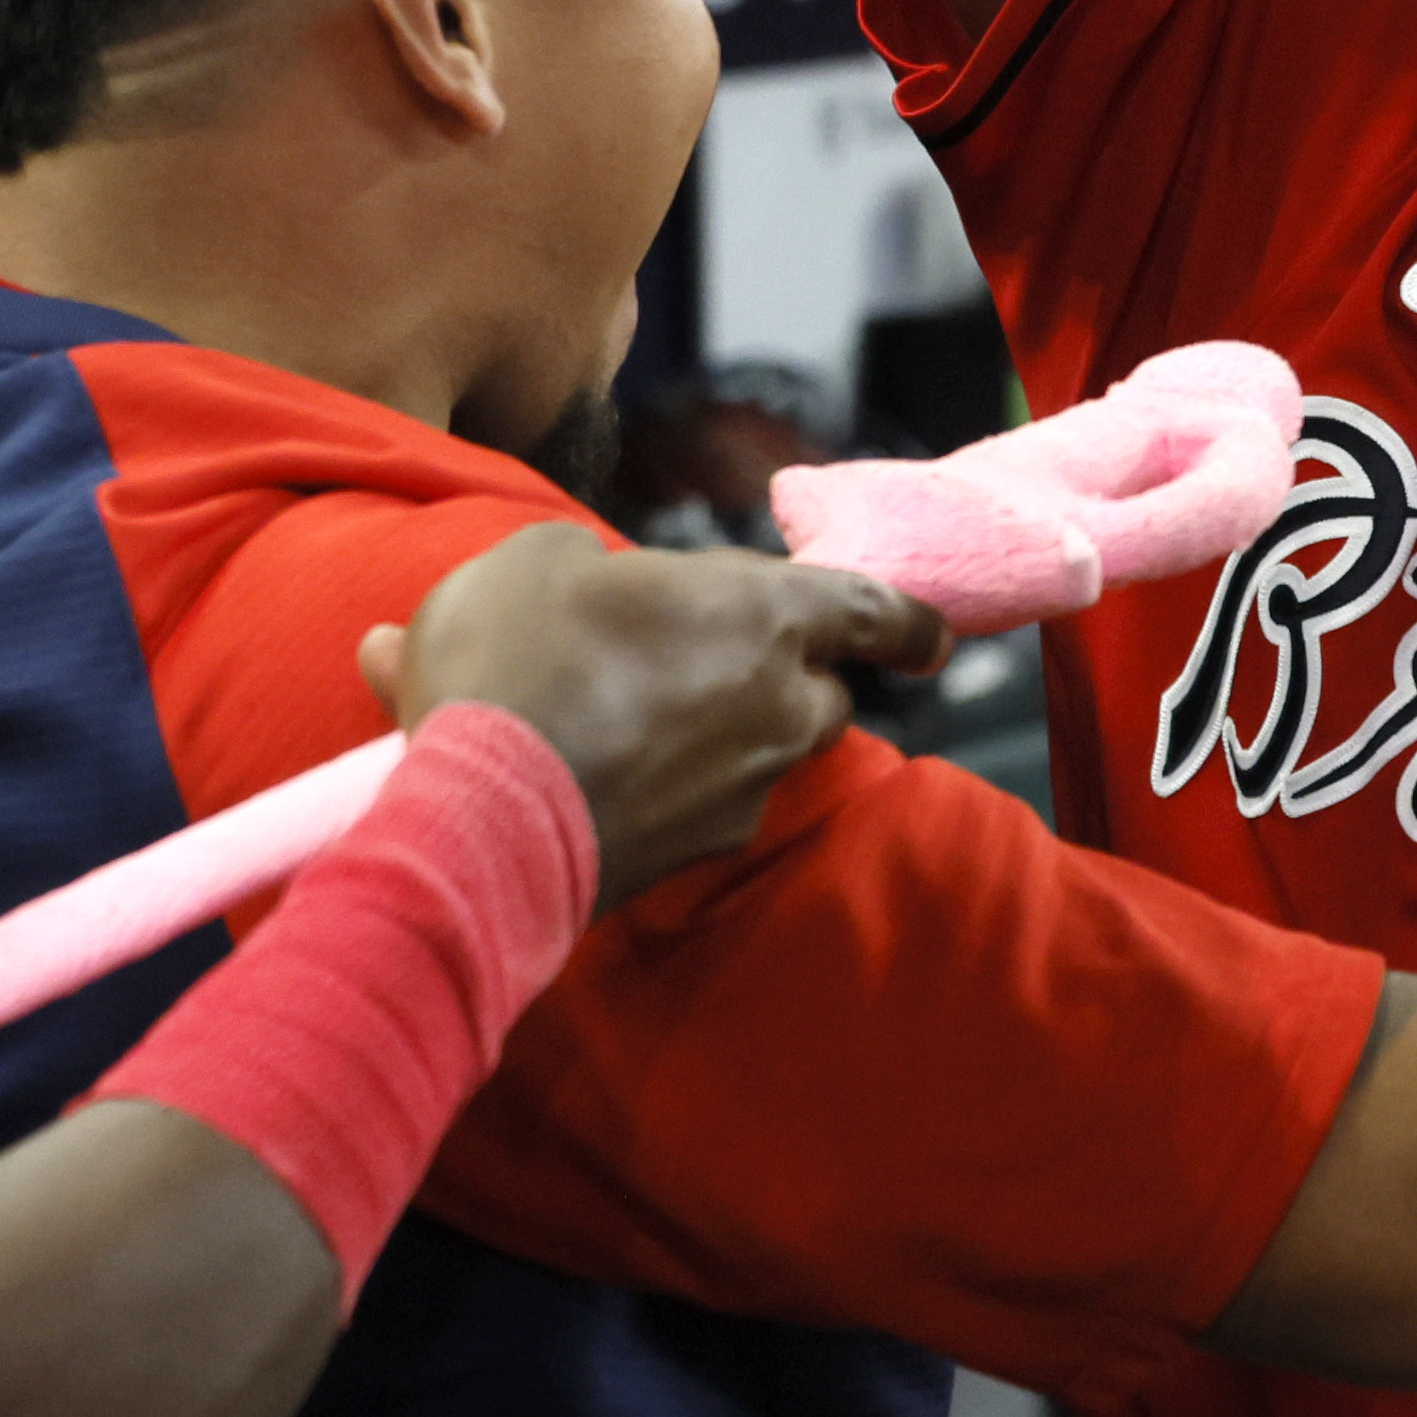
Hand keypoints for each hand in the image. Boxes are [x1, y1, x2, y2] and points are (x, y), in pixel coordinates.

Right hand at [361, 531, 931, 894]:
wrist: (484, 821)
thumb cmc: (519, 661)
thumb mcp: (536, 560)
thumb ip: (583, 562)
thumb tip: (585, 581)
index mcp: (762, 615)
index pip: (870, 610)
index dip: (904, 622)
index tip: (932, 639)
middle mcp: (778, 707)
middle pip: (822, 693)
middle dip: (791, 680)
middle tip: (720, 664)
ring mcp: (742, 792)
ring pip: (766, 756)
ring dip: (726, 735)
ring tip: (636, 719)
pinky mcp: (695, 857)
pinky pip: (703, 809)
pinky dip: (669, 791)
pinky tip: (597, 776)